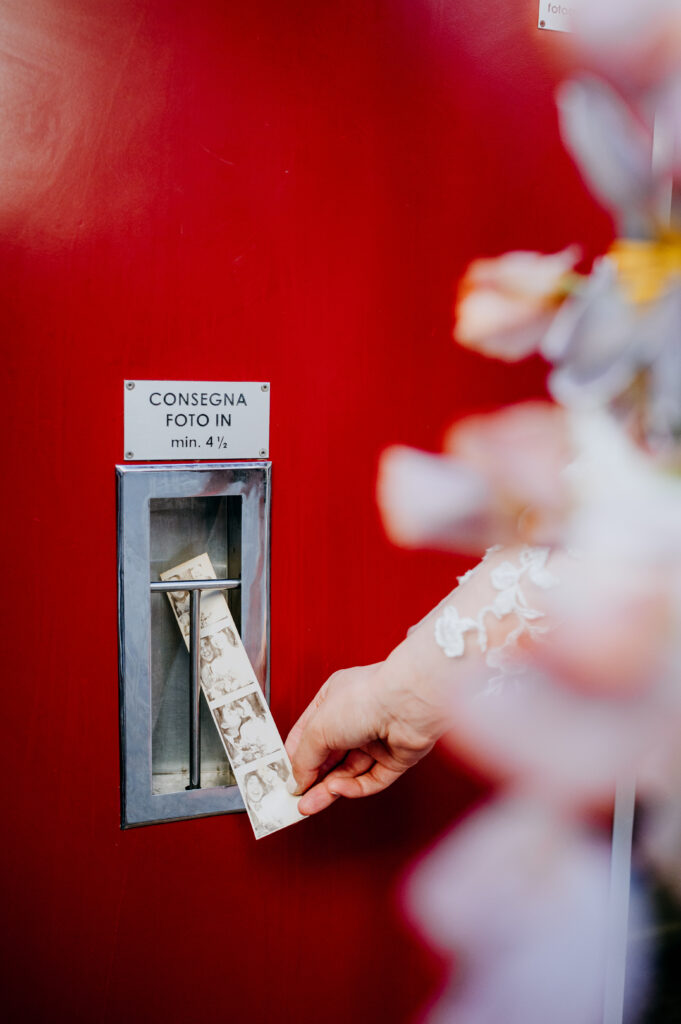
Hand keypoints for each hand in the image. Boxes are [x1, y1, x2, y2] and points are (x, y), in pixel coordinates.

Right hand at [285, 649, 449, 815]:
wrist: (410, 702)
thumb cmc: (366, 697)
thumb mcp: (318, 727)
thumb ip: (303, 756)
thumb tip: (295, 779)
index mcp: (334, 700)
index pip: (309, 732)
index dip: (296, 755)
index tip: (284, 777)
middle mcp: (356, 718)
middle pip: (329, 756)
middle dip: (311, 778)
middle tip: (294, 799)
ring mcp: (377, 739)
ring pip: (348, 772)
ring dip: (327, 789)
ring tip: (308, 805)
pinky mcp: (395, 758)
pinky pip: (371, 780)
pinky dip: (354, 788)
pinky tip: (338, 790)